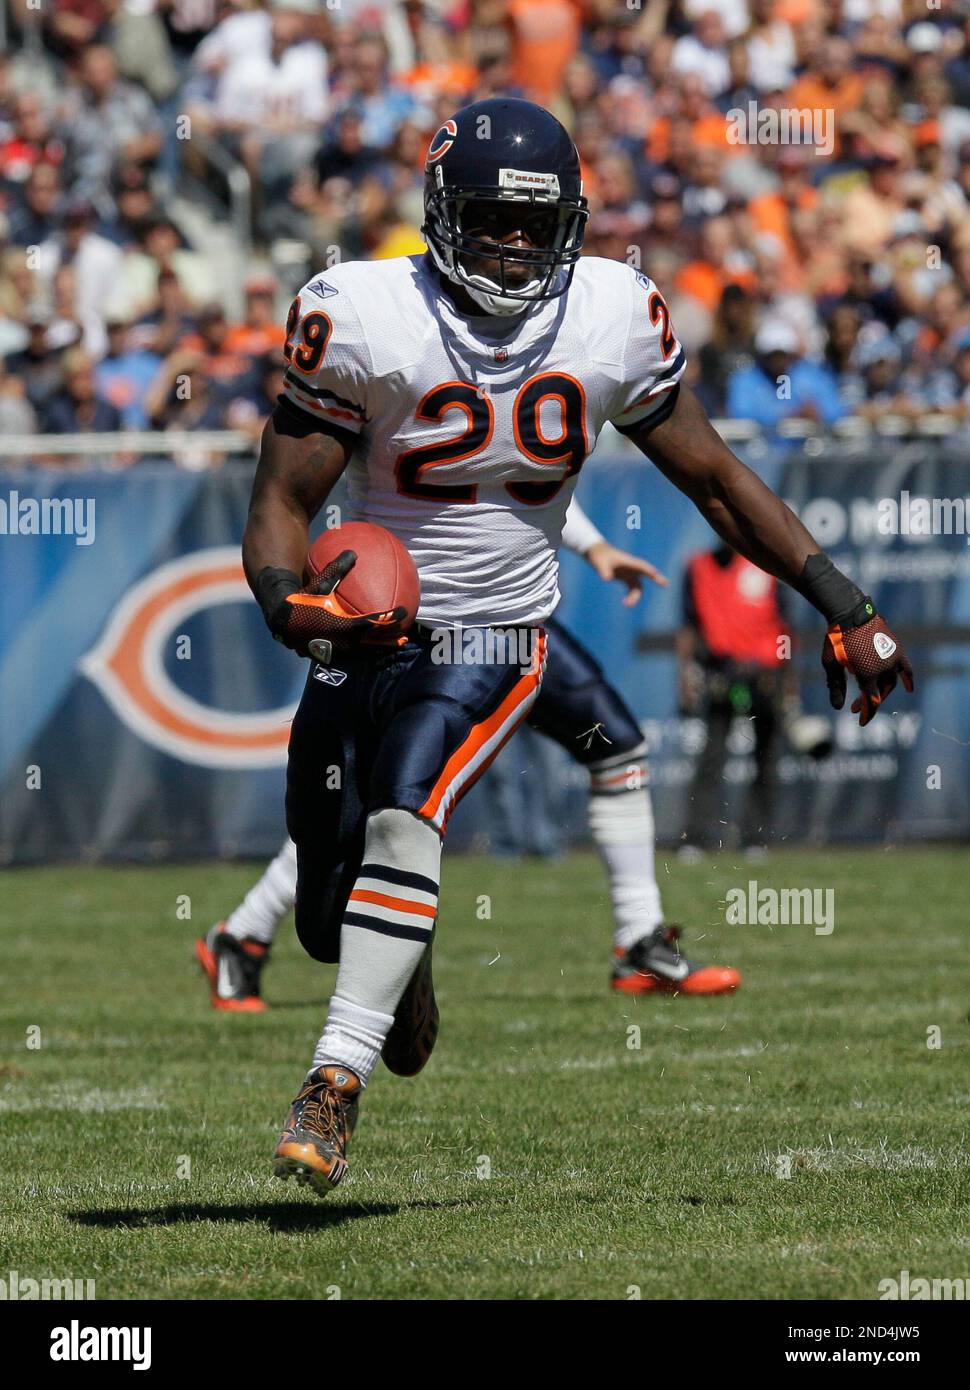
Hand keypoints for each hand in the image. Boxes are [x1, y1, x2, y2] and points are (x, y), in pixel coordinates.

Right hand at [255, 551, 405, 658]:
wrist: (281, 619)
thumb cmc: (301, 599)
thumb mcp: (319, 583)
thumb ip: (336, 568)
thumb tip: (352, 552)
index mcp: (341, 626)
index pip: (373, 623)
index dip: (390, 618)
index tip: (403, 612)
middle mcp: (341, 643)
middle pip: (373, 642)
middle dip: (390, 638)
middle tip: (405, 634)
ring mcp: (336, 652)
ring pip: (363, 651)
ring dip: (379, 646)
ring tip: (394, 644)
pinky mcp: (329, 656)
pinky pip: (352, 653)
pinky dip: (365, 649)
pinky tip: (371, 645)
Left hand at [585, 540, 667, 606]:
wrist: (598, 555)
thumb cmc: (600, 557)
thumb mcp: (600, 563)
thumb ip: (604, 570)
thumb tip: (607, 579)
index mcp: (629, 562)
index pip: (642, 566)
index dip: (650, 570)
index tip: (656, 574)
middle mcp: (633, 568)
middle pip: (647, 574)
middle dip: (657, 578)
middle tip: (665, 584)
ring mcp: (631, 574)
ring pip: (638, 587)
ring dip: (635, 596)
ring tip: (626, 604)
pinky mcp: (627, 579)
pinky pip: (632, 590)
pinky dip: (631, 597)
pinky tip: (626, 603)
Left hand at [821, 613, 913, 726]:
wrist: (849, 613)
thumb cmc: (835, 640)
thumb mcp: (831, 665)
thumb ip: (835, 686)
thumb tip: (838, 708)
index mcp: (867, 674)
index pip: (871, 701)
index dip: (867, 713)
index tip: (861, 721)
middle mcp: (884, 668)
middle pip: (881, 692)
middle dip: (869, 701)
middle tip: (855, 706)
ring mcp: (892, 658)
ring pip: (892, 681)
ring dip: (882, 691)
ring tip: (871, 694)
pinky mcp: (896, 649)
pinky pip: (906, 667)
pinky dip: (908, 679)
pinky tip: (909, 688)